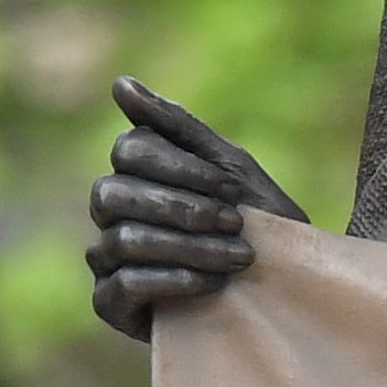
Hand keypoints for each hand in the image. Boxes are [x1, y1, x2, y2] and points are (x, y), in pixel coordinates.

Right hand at [88, 77, 306, 339]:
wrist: (282, 292)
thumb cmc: (255, 224)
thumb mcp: (228, 169)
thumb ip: (177, 126)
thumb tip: (119, 84)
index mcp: (134, 172)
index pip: (129, 150)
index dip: (180, 168)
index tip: (230, 187)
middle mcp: (110, 212)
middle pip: (113, 194)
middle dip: (181, 209)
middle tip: (234, 223)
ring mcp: (104, 257)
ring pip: (124, 240)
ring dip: (190, 247)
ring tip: (238, 258)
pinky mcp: (109, 303)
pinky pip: (124, 284)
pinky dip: (175, 279)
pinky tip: (213, 284)